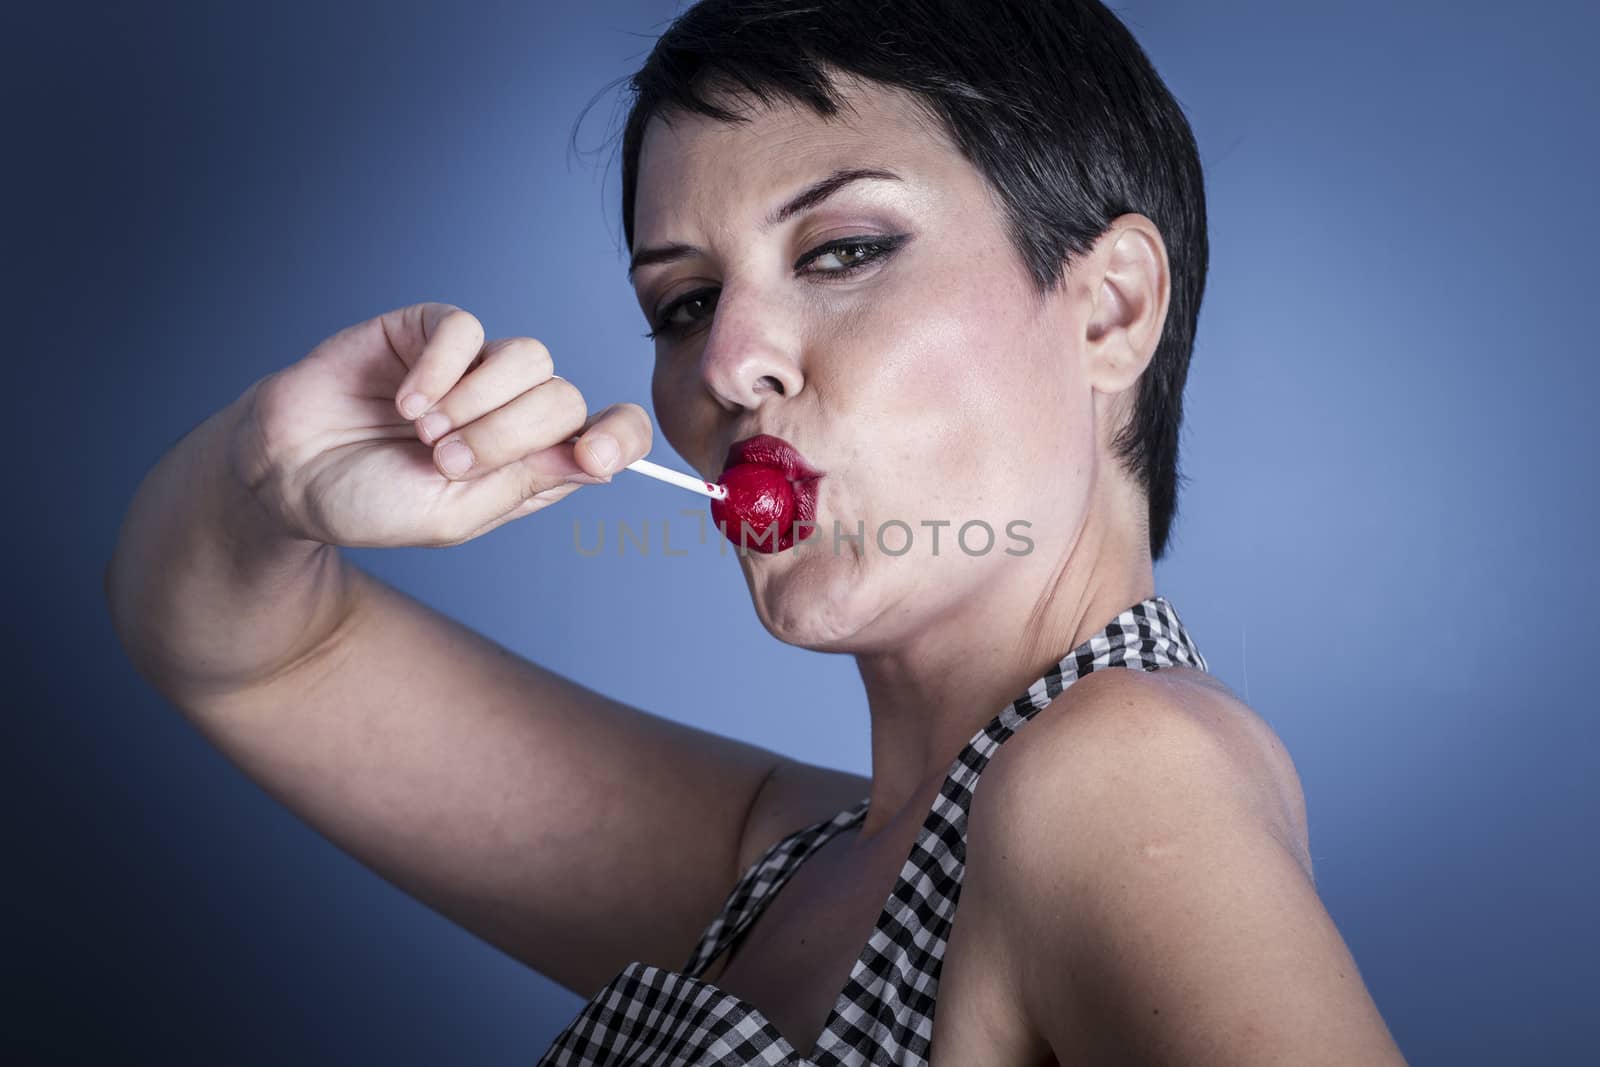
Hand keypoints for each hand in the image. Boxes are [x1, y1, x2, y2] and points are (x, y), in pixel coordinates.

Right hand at [230, 302, 650, 546]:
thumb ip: (522, 484)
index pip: (611, 435)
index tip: (593, 455)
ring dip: (476, 403)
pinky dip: (440, 368)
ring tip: (423, 433)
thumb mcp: (451, 516)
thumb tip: (595, 459)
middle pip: (565, 398)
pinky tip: (405, 401)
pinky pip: (468, 329)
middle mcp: (514, 411)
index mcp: (534, 462)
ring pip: (529, 357)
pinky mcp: (430, 332)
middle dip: (508, 436)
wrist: (286, 473)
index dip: (619, 437)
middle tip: (444, 460)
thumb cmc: (368, 502)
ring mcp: (475, 368)